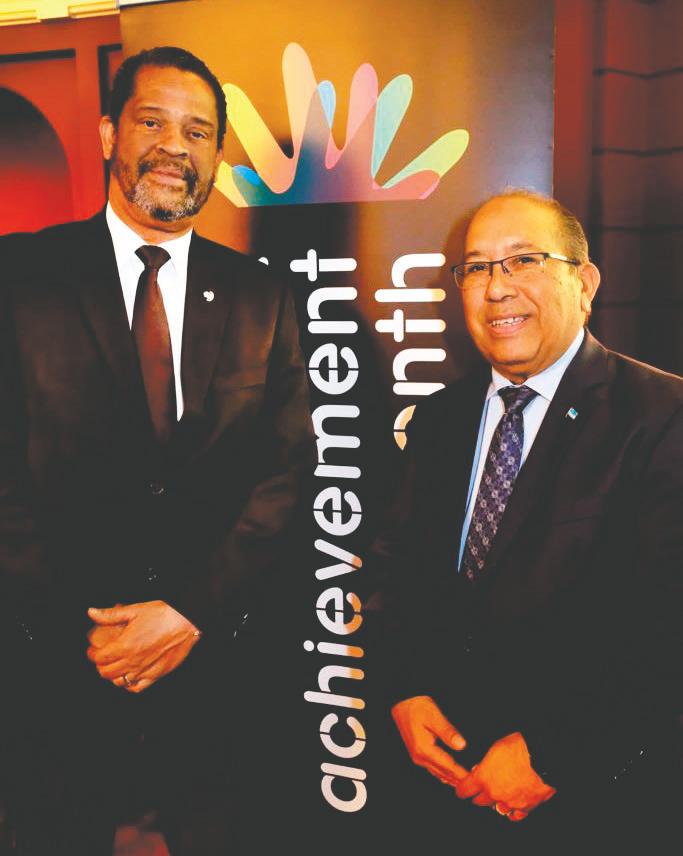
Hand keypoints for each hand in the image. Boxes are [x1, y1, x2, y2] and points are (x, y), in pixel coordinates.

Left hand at [86, 600, 200, 692]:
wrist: (187, 622)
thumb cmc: (164, 615)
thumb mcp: (135, 610)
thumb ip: (110, 614)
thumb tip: (92, 612)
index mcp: (125, 646)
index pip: (99, 657)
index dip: (92, 654)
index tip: (93, 649)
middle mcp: (133, 661)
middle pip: (106, 672)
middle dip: (100, 665)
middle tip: (102, 658)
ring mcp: (144, 670)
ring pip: (119, 682)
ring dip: (112, 675)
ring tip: (114, 666)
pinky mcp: (156, 674)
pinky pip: (137, 687)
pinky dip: (129, 685)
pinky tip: (129, 677)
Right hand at [391, 695, 468, 785]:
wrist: (402, 703)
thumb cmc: (417, 707)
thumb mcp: (433, 716)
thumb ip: (447, 731)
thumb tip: (461, 745)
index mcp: (424, 749)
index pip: (448, 767)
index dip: (462, 774)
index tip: (475, 777)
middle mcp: (419, 757)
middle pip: (443, 773)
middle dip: (459, 778)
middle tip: (475, 781)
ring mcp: (417, 757)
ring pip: (438, 773)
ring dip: (452, 778)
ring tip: (466, 781)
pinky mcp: (417, 753)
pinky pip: (433, 769)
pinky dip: (444, 774)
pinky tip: (450, 776)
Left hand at [454, 732, 555, 821]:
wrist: (542, 756)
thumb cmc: (518, 747)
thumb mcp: (495, 747)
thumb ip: (485, 762)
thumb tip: (479, 768)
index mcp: (483, 778)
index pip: (463, 790)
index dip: (462, 788)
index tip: (462, 787)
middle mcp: (494, 794)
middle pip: (478, 801)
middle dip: (478, 794)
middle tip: (481, 787)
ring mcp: (510, 803)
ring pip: (496, 809)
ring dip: (495, 802)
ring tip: (499, 792)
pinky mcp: (525, 807)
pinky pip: (515, 816)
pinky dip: (512, 811)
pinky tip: (512, 805)